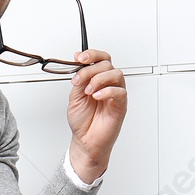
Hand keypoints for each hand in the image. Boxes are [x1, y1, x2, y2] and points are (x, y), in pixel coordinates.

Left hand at [67, 49, 126, 176]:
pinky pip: (120, 92)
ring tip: (89, 92)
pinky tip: (97, 97)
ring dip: (99, 79)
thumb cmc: (82, 120)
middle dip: (91, 69)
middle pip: (107, 64)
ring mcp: (115, 94)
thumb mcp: (74, 97)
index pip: (100, 59)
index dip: (91, 54)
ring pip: (116, 74)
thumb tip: (78, 64)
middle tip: (80, 81)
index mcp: (97, 80)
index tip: (79, 58)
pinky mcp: (120, 105)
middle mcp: (108, 84)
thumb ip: (79, 80)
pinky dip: (107, 91)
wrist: (85, 140)